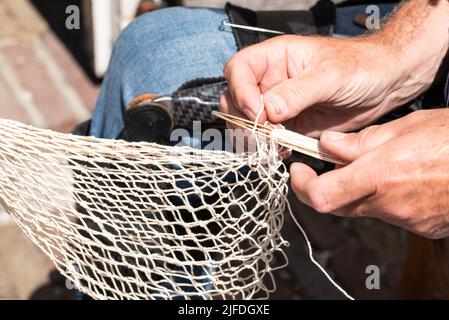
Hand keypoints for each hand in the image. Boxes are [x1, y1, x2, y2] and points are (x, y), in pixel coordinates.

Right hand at [221, 35, 439, 136]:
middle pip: (235, 99)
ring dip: (254, 138)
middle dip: (243, 119)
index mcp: (276, 57)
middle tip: (265, 134)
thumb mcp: (330, 75)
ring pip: (248, 123)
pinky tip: (283, 150)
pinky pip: (268, 139)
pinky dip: (269, 148)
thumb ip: (297, 92)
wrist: (386, 84)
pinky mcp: (289, 125)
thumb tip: (267, 110)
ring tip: (273, 146)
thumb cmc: (361, 66)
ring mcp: (278, 105)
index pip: (239, 70)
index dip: (240, 91)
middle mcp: (271, 81)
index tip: (256, 112)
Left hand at [291, 109, 448, 238]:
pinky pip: (386, 212)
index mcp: (380, 175)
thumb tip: (328, 146)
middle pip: (337, 204)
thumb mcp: (403, 127)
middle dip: (325, 185)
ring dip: (357, 188)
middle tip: (325, 165)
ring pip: (362, 207)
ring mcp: (405, 218)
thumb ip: (359, 142)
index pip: (322, 195)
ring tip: (375, 164)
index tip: (298, 170)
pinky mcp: (419, 225)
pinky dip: (381, 196)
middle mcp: (389, 203)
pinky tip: (398, 178)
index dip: (301, 185)